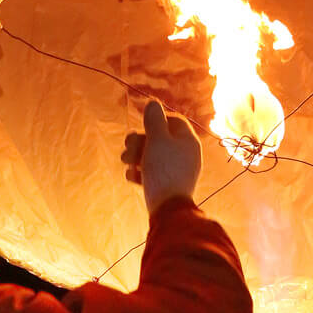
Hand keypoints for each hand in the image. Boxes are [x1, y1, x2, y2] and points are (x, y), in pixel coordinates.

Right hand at [121, 99, 201, 216]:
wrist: (168, 209)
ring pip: (154, 156)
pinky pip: (154, 173)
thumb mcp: (157, 139)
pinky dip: (141, 172)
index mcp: (188, 140)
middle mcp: (186, 154)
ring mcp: (178, 171)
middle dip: (140, 140)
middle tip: (126, 145)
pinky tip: (131, 177)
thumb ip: (154, 119)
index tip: (141, 125)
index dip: (155, 120)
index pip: (173, 120)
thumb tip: (153, 103)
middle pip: (160, 138)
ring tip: (124, 161)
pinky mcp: (169, 186)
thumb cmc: (163, 169)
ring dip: (136, 155)